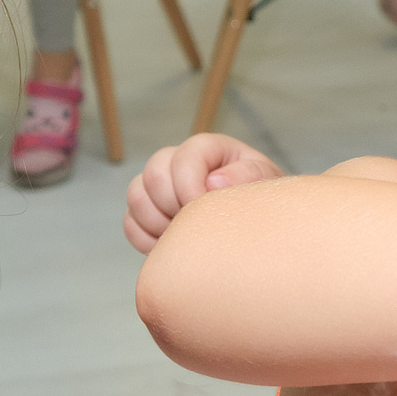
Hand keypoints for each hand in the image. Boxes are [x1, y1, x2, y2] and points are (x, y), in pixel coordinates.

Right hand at [125, 133, 283, 250]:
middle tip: (197, 224)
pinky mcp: (149, 214)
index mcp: (209, 149)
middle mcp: (179, 162)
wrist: (256, 231)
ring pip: (136, 197)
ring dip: (159, 222)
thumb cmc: (263, 202)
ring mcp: (160, 189)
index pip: (183, 157)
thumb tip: (214, 181)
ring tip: (188, 235)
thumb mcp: (266, 183)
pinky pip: (130, 224)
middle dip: (173, 204)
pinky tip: (175, 246)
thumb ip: (247, 175)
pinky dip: (148, 239)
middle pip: (153, 174)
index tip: (205, 210)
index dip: (189, 185)